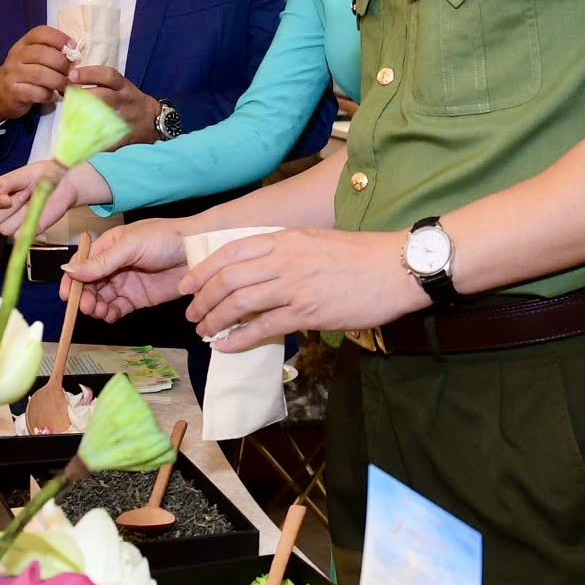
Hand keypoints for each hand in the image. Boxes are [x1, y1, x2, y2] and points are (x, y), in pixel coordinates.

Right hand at [0, 26, 73, 127]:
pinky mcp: (13, 92)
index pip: (40, 33)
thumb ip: (51, 53)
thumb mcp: (33, 58)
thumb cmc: (25, 73)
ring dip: (58, 81)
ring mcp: (13, 74)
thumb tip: (75, 55)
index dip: (60, 38)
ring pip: (40, 74)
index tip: (73, 47)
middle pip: (42, 54)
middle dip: (62, 63)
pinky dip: (47, 95)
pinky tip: (51, 95)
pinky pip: (35, 92)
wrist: (0, 94)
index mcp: (24, 44)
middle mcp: (16, 56)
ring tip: (65, 86)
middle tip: (71, 72)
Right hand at [0, 161, 107, 237]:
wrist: (65, 184)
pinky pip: (19, 236)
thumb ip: (7, 182)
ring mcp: (12, 223)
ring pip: (4, 229)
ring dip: (20, 215)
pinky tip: (37, 213)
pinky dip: (29, 225)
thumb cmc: (43, 176)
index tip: (7, 197)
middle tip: (26, 194)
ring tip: (32, 201)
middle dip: (9, 208)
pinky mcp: (26, 233)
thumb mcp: (24, 173)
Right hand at [61, 220, 189, 321]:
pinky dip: (110, 314)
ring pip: (101, 298)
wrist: (198, 251)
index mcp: (108, 246)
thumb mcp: (131, 245)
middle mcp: (113, 265)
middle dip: (83, 296)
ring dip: (95, 307)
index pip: (82, 264)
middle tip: (87, 306)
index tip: (67, 295)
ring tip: (99, 311)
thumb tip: (70, 270)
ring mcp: (125, 282)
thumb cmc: (166, 238)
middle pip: (88, 285)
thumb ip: (102, 261)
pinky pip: (117, 308)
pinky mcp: (138, 297)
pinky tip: (110, 315)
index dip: (72, 280)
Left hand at [70, 65, 158, 144]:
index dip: (89, 74)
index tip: (72, 75)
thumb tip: (71, 81)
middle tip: (65, 98)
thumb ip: (102, 84)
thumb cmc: (132, 102)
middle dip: (82, 96)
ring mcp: (124, 119)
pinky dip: (91, 139)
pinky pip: (106, 138)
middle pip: (103, 96)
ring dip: (83, 118)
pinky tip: (77, 139)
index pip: (108, 75)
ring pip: (103, 117)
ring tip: (67, 119)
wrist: (154, 121)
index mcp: (124, 87)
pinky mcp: (123, 136)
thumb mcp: (123, 88)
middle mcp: (124, 101)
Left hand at [182, 229, 428, 351]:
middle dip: (202, 299)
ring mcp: (296, 285)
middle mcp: (285, 259)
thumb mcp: (317, 240)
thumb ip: (286, 251)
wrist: (396, 268)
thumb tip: (260, 270)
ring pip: (239, 303)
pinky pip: (263, 327)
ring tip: (204, 331)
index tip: (187, 285)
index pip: (231, 250)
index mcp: (286, 238)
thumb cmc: (362, 255)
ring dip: (214, 319)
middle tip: (192, 314)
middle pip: (228, 278)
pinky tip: (225, 346)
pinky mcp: (309, 312)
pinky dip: (237, 338)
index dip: (202, 269)